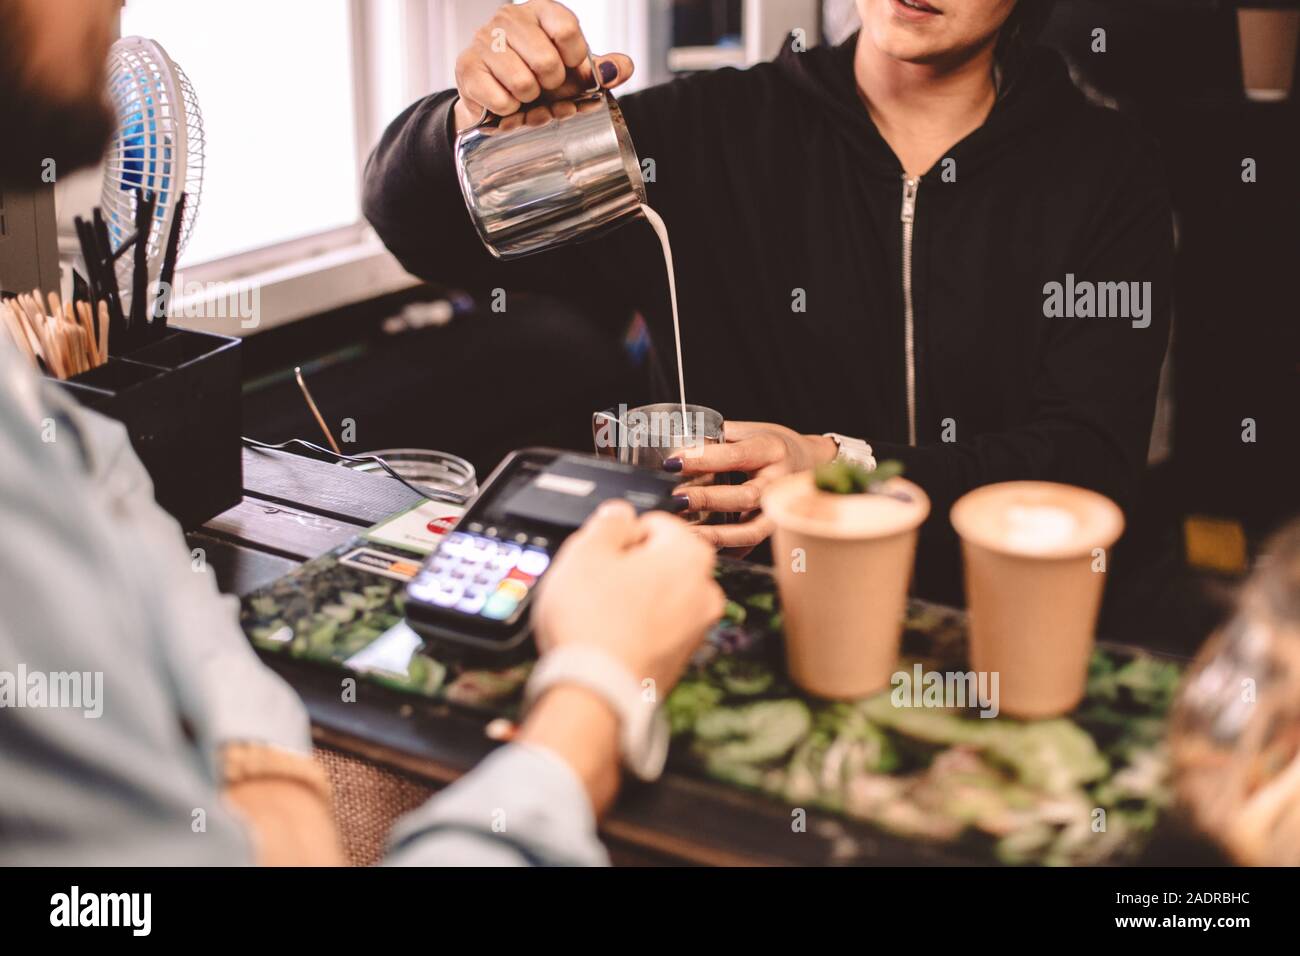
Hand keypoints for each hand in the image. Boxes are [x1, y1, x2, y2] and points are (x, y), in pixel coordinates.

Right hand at [453, 0, 634, 131]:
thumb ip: (601, 69)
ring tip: (526, 97)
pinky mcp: (467, 67)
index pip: (568, 29)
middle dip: (553, 87)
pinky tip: (508, 104)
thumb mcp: (572, 71)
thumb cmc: (537, 77)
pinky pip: (502, 101)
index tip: (573, 72)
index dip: (576, 61)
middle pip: (547, 62)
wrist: (494, 96)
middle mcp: (510, 18)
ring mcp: (485, 40)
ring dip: (530, 101)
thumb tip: (623, 68)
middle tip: (546, 89)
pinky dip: (510, 112)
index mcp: (541, 11)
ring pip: (523, 84)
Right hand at [533, 500, 725, 692]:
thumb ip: (608, 522)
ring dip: (633, 597)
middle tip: (596, 582)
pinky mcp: (682, 658)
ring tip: (600, 612)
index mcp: (690, 554)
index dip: (622, 535)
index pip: (656, 522)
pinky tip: (610, 636)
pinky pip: (658, 627)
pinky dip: (638, 626)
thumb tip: (619, 515)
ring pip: (660, 595)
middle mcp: (705, 590)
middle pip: (661, 560)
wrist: (597, 692)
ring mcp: (697, 628)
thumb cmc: (592, 623)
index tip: (602, 553)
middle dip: (629, 567)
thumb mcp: (586, 552)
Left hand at [670, 422, 837, 550]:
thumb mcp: (751, 431)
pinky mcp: (774, 529)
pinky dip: (727, 550)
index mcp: (771, 450)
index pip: (735, 455)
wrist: (810, 462)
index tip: (673, 462)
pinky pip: (750, 545)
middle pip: (744, 496)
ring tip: (686, 533)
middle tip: (676, 500)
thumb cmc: (773, 445)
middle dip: (707, 499)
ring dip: (716, 534)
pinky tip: (703, 548)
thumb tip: (679, 447)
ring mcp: (779, 509)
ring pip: (751, 530)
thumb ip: (718, 437)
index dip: (703, 459)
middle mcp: (779, 482)